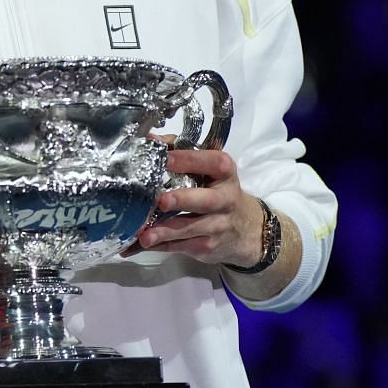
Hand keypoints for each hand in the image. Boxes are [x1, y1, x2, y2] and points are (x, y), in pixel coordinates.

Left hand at [131, 145, 266, 268]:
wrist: (248, 229)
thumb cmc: (218, 190)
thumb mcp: (210, 170)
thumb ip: (182, 152)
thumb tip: (150, 140)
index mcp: (224, 174)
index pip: (212, 164)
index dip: (189, 160)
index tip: (166, 159)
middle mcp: (225, 199)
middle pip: (206, 201)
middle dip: (183, 200)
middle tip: (161, 201)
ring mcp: (217, 225)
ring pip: (190, 229)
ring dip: (165, 232)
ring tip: (145, 235)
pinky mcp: (207, 246)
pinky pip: (180, 246)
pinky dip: (159, 246)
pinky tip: (139, 245)